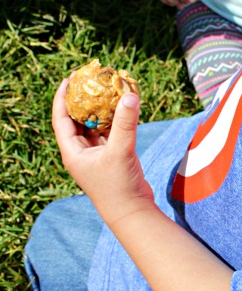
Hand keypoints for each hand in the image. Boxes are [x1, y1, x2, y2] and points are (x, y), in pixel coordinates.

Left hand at [52, 78, 153, 225]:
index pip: (61, 119)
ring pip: (95, 125)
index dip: (63, 98)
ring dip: (101, 109)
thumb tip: (130, 95)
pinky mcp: (111, 156)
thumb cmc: (118, 186)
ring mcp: (96, 154)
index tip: (70, 79)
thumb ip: (125, 123)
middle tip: (90, 80)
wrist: (132, 211)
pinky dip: (115, 120)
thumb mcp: (121, 151)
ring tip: (107, 89)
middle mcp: (81, 152)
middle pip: (77, 119)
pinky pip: (110, 132)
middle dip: (83, 100)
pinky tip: (123, 107)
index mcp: (72, 152)